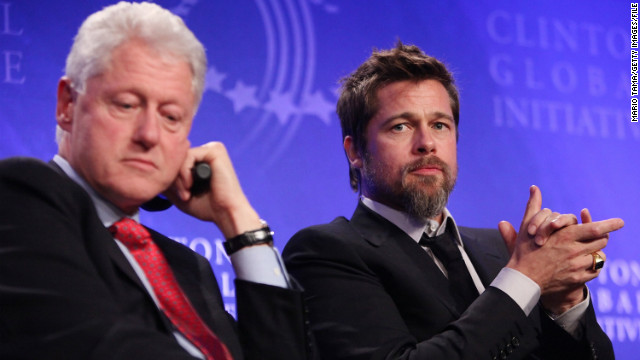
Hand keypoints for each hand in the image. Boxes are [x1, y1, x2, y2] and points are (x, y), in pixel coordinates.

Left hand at [164, 142, 261, 237]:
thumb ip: (168, 181)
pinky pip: (188, 156)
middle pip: (177, 157)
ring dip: (179, 177)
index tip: (180, 195)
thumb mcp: (181, 193)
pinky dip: (185, 173)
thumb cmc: (208, 207)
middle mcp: (207, 151)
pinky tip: (191, 185)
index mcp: (202, 159)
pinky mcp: (215, 150)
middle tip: (183, 195)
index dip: (173, 177)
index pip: (177, 160)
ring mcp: (212, 149)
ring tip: (187, 193)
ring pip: (181, 156)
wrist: (226, 213)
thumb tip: (149, 173)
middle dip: (174, 178)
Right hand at [499, 186, 623, 310]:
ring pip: (599, 256)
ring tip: (591, 249)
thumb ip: (533, 206)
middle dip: (604, 236)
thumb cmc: (524, 250)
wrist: (522, 279)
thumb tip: (534, 187)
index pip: (595, 228)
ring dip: (597, 251)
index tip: (620, 222)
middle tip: (604, 235)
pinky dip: (594, 266)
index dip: (610, 224)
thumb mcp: (527, 226)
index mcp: (564, 236)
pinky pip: (595, 271)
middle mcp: (573, 250)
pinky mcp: (577, 279)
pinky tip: (586, 263)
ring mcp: (576, 266)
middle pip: (601, 241)